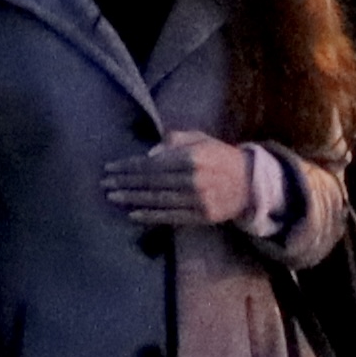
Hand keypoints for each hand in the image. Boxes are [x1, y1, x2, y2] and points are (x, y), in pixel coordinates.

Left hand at [101, 136, 240, 231]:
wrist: (251, 184)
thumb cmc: (220, 157)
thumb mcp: (201, 139)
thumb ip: (175, 140)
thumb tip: (149, 153)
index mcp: (192, 157)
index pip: (152, 163)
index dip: (129, 166)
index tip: (110, 168)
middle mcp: (193, 179)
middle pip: (151, 182)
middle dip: (125, 183)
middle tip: (104, 184)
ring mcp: (197, 200)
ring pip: (157, 200)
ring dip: (132, 199)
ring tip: (112, 197)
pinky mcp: (201, 217)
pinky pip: (170, 217)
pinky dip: (149, 216)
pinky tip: (132, 214)